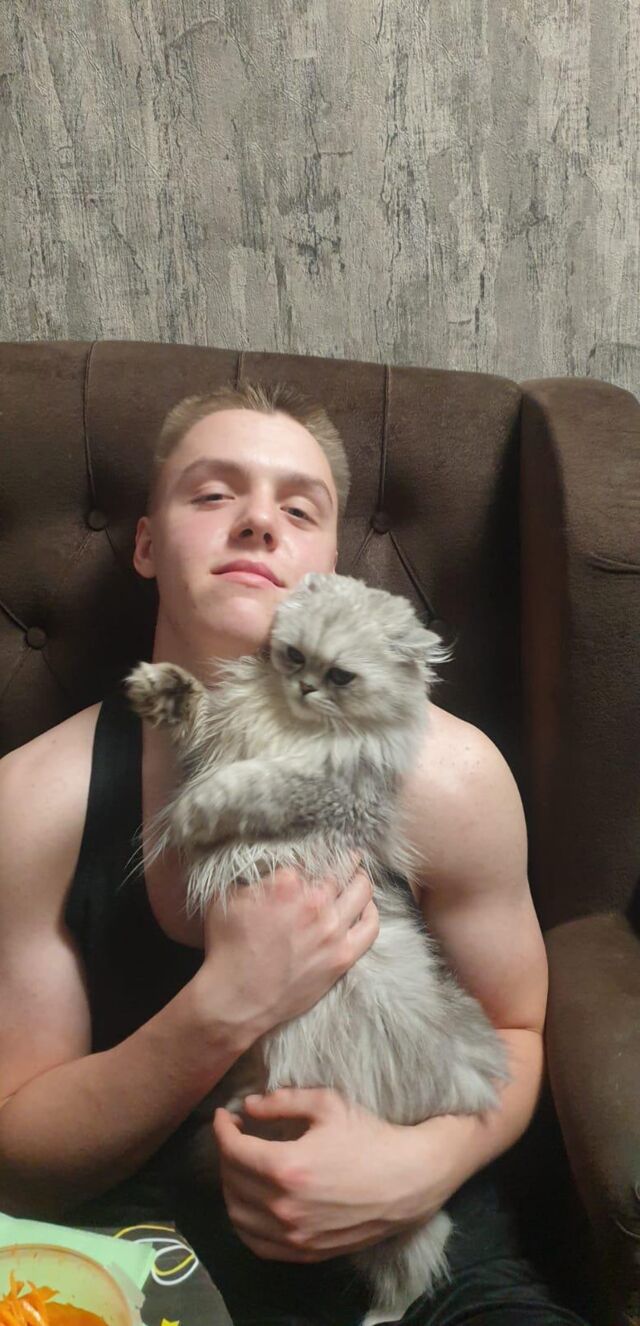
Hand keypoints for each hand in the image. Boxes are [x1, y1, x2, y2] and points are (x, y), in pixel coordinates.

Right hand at [194, 864, 378, 1047]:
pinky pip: (370, 926)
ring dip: (361, 880)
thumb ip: (250, 878)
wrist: (237, 998)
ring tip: (359, 877)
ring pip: (362, 891)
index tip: (319, 854)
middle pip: (340, 870)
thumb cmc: (228, 950)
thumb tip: (266, 869)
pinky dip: (371, 912)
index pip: (311, 857)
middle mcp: (314, 902)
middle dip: (343, 861)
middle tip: (347, 858)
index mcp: (286, 883)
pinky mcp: (342, 955)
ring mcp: (332, 930)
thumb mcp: (225, 900)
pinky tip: (366, 907)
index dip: (315, 854)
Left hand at [212, 1087, 442, 1262]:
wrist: (409, 1180)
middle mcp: (284, 1208)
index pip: (233, 1150)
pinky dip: (245, 1223)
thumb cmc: (371, 1136)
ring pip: (238, 1216)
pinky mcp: (306, 1253)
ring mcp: (294, 1236)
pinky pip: (258, 1244)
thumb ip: (282, 1102)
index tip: (225, 1115)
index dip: (222, 1129)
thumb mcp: (328, 1104)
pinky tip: (252, 1203)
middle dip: (226, 1153)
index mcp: (287, 1168)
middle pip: (231, 1181)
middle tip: (237, 1135)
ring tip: (242, 1166)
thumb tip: (248, 1106)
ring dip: (231, 1187)